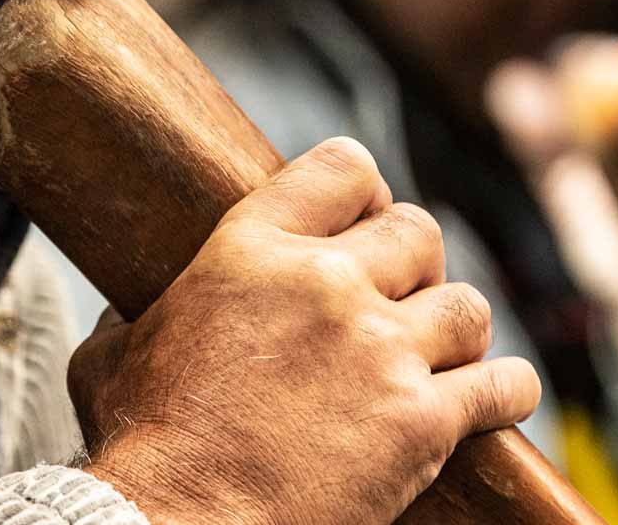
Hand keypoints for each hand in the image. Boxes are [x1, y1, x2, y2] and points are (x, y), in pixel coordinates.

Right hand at [72, 137, 541, 524]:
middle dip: (416, 265)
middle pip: (419, 232)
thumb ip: (134, 317)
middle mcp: (325, 284)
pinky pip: (502, 386)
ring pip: (468, 306)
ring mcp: (380, 350)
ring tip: (443, 355)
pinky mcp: (421, 422)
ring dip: (458, 330)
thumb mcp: (111, 357)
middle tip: (402, 302)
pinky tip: (497, 398)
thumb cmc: (139, 450)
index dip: (367, 194)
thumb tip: (132, 312)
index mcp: (250, 250)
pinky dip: (506, 391)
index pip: (345, 167)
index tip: (368, 223)